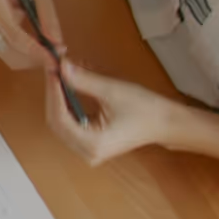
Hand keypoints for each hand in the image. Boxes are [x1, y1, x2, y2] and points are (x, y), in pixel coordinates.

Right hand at [0, 0, 62, 71]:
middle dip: (32, 59)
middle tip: (56, 58)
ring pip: (7, 55)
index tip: (56, 58)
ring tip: (50, 52)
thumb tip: (57, 42)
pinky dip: (24, 54)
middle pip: (9, 51)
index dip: (36, 51)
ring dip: (29, 59)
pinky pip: (7, 50)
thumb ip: (48, 16)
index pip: (15, 37)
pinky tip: (40, 48)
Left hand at [45, 62, 174, 164]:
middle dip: (54, 94)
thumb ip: (82, 80)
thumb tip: (60, 66)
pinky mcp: (90, 144)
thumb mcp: (112, 90)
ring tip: (59, 76)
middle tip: (54, 70)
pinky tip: (66, 88)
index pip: (59, 118)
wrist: (166, 123)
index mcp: (92, 144)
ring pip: (60, 122)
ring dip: (58, 98)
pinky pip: (69, 124)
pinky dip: (66, 105)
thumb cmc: (145, 109)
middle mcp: (87, 153)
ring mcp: (88, 151)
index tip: (52, 71)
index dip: (53, 92)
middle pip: (56, 121)